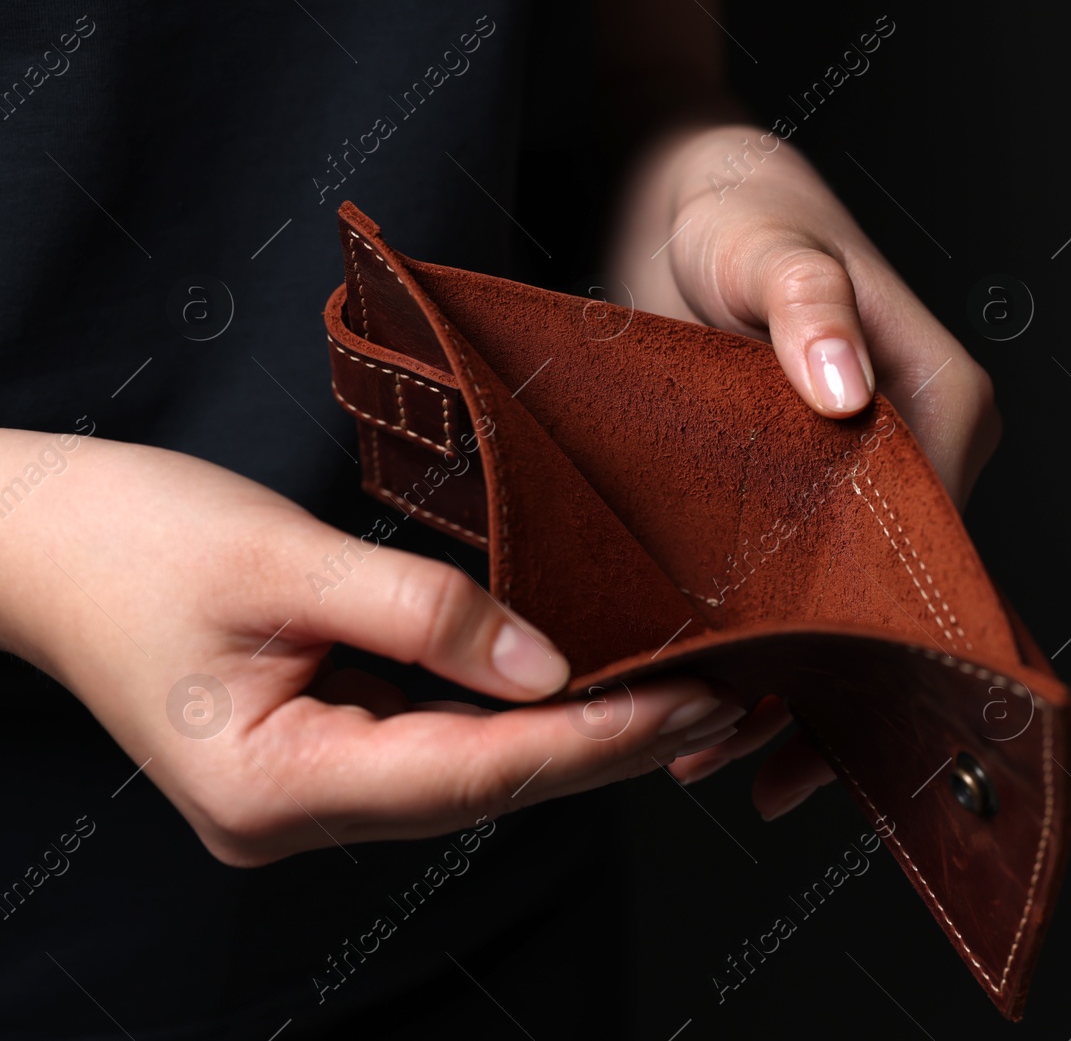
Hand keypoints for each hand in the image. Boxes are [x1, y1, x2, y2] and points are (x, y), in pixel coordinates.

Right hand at [0, 432, 749, 863]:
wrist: (31, 540)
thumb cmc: (132, 539)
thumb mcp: (282, 561)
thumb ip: (423, 613)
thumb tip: (550, 662)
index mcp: (275, 787)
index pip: (478, 770)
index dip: (597, 737)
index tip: (694, 700)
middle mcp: (294, 812)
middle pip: (486, 787)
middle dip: (606, 746)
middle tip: (720, 700)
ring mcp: (303, 792)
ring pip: (469, 773)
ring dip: (571, 736)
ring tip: (677, 693)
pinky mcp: (313, 754)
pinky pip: (435, 743)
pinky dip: (512, 716)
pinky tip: (579, 688)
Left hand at [606, 123, 1001, 510]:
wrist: (701, 215)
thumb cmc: (742, 220)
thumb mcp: (766, 249)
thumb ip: (806, 305)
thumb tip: (846, 392)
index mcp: (950, 390)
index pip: (927, 512)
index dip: (855, 541)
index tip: (777, 535)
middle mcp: (938, 432)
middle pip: (891, 535)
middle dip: (821, 549)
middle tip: (739, 525)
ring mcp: (894, 455)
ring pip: (854, 539)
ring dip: (794, 542)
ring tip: (734, 508)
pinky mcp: (847, 467)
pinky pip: (824, 527)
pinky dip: (779, 530)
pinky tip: (736, 510)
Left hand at [607, 124, 1001, 816]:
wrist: (683, 192)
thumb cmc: (733, 207)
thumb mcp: (766, 241)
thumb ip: (809, 301)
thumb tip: (848, 388)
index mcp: (940, 402)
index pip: (933, 545)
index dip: (876, 640)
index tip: (814, 710)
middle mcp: (920, 450)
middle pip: (893, 597)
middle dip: (833, 691)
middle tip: (762, 774)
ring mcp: (867, 476)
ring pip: (847, 606)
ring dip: (791, 688)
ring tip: (720, 760)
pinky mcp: (813, 487)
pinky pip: (805, 584)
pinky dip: (764, 646)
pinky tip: (714, 705)